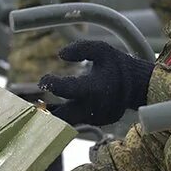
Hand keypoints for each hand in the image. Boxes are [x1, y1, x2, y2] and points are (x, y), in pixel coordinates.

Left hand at [39, 40, 154, 125]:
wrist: (139, 85)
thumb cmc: (116, 64)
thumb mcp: (102, 49)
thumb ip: (81, 48)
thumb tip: (60, 54)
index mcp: (95, 88)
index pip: (68, 89)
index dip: (52, 84)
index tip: (43, 79)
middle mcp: (95, 108)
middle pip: (64, 118)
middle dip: (47, 115)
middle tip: (31, 108)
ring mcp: (96, 118)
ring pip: (69, 120)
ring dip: (55, 114)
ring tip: (39, 108)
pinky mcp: (97, 122)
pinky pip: (78, 119)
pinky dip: (68, 114)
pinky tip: (57, 109)